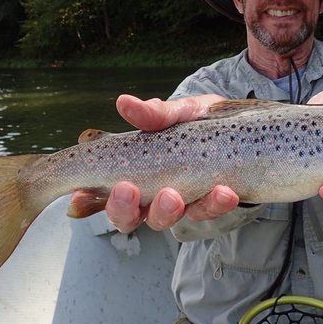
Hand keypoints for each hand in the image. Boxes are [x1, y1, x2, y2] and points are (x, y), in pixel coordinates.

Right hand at [73, 93, 239, 232]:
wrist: (242, 124)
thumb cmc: (198, 120)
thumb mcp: (177, 112)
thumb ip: (154, 113)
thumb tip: (124, 103)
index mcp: (131, 170)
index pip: (99, 193)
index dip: (86, 200)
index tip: (80, 197)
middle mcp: (149, 193)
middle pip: (126, 217)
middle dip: (123, 208)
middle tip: (129, 190)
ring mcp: (179, 202)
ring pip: (163, 220)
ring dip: (166, 210)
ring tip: (174, 194)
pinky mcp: (209, 205)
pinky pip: (208, 211)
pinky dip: (214, 203)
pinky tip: (224, 190)